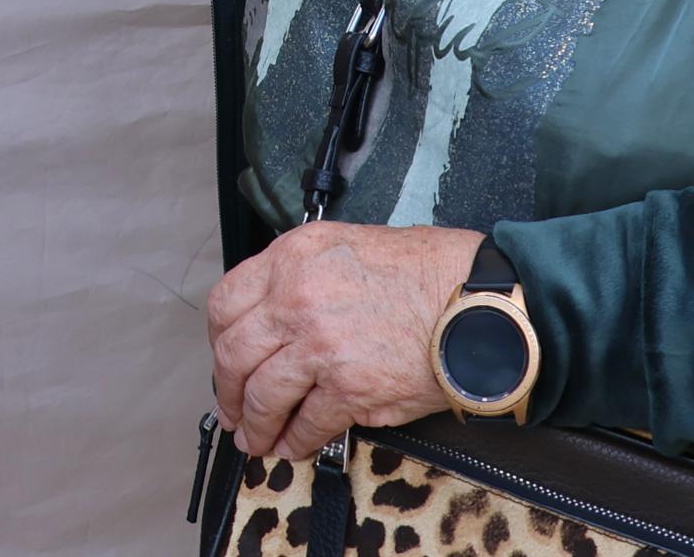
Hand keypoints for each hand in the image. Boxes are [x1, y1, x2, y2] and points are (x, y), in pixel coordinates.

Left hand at [208, 223, 477, 460]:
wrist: (474, 301)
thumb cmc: (425, 272)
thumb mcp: (345, 246)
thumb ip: (300, 275)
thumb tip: (273, 314)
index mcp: (292, 258)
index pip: (226, 303)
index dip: (219, 341)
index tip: (225, 360)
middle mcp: (296, 299)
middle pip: (234, 356)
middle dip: (228, 392)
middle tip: (232, 411)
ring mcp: (320, 347)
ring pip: (263, 396)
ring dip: (255, 426)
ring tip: (256, 440)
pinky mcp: (349, 389)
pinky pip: (307, 425)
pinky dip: (296, 442)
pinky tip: (294, 447)